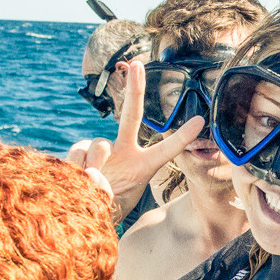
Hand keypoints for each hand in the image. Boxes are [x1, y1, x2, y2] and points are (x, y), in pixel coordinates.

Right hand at [66, 60, 203, 221]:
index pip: (166, 149)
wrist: (84, 213)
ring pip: (100, 145)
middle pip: (131, 115)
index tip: (200, 120)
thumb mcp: (115, 203)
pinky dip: (78, 166)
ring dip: (97, 165)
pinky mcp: (79, 150)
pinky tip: (78, 177)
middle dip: (135, 89)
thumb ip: (104, 187)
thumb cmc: (108, 208)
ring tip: (94, 183)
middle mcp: (124, 151)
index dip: (183, 136)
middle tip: (138, 65)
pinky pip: (80, 152)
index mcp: (143, 165)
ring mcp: (102, 149)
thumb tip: (90, 172)